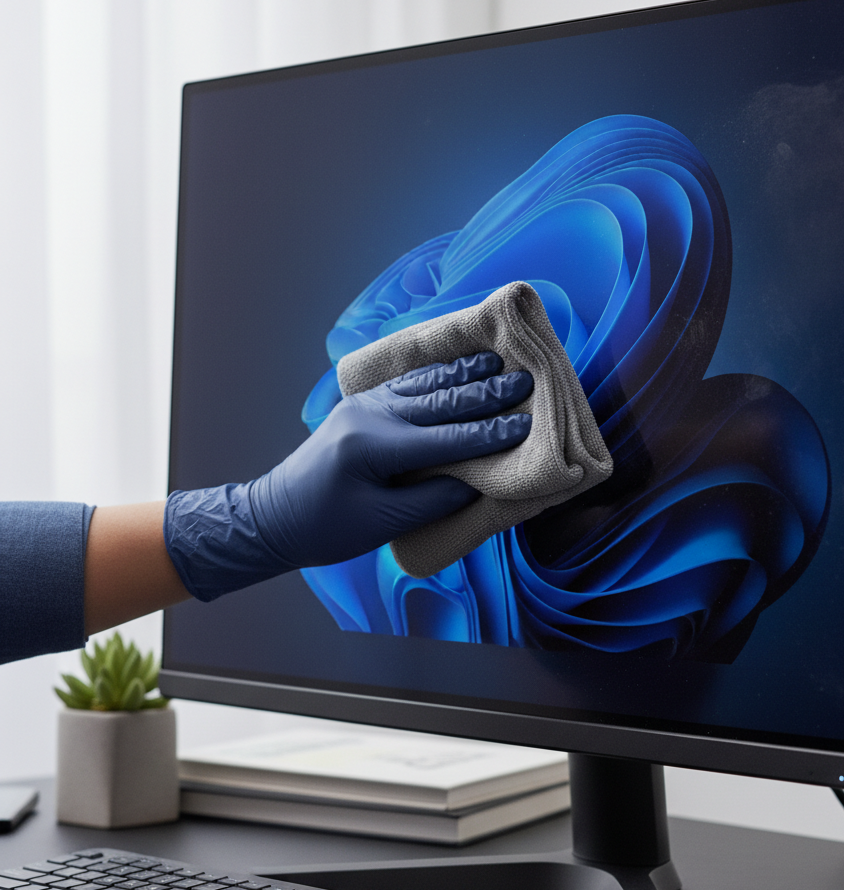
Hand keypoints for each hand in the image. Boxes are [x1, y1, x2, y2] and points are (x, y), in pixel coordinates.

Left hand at [250, 351, 532, 565]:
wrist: (272, 518)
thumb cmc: (325, 529)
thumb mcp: (382, 524)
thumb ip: (433, 500)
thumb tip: (476, 482)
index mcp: (374, 447)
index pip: (446, 439)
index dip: (489, 434)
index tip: (524, 426)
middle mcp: (369, 417)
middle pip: (439, 401)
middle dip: (485, 393)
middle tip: (523, 381)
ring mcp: (362, 407)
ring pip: (422, 385)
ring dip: (462, 373)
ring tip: (496, 361)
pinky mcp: (359, 407)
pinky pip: (404, 384)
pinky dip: (434, 374)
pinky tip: (455, 365)